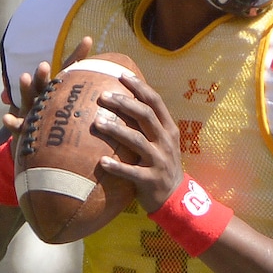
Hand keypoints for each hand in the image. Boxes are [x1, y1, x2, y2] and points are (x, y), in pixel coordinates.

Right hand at [2, 36, 94, 153]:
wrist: (38, 151)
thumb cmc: (62, 132)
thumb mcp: (78, 117)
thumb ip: (98, 108)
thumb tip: (124, 97)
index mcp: (58, 94)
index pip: (69, 72)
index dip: (77, 56)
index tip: (88, 40)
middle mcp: (42, 99)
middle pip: (44, 83)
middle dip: (43, 74)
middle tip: (46, 64)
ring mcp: (29, 112)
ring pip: (27, 98)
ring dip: (26, 88)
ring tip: (25, 77)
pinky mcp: (21, 129)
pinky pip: (15, 126)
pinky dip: (11, 122)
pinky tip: (7, 118)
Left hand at [94, 73, 184, 211]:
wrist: (175, 198)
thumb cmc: (161, 165)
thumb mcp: (163, 142)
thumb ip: (148, 126)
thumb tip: (124, 102)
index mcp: (169, 130)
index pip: (155, 102)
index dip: (139, 87)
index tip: (122, 75)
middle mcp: (165, 142)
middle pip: (145, 115)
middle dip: (124, 103)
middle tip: (102, 96)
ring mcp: (159, 161)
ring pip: (137, 140)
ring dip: (116, 130)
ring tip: (97, 123)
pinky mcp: (150, 180)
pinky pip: (131, 172)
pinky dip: (116, 166)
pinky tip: (101, 162)